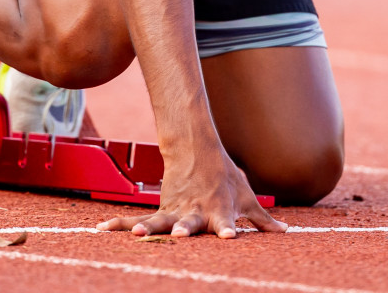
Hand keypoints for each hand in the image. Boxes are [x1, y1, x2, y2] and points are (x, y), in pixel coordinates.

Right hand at [97, 145, 286, 238]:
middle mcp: (197, 212)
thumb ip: (263, 219)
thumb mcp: (247, 197)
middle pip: (190, 222)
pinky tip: (102, 229)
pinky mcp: (160, 210)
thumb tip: (286, 232)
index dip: (227, 229)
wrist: (195, 150)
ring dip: (149, 228)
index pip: (226, 222)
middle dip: (186, 229)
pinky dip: (119, 224)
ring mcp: (176, 211)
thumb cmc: (225, 177)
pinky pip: (138, 219)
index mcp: (220, 210)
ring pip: (160, 221)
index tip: (229, 237)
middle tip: (181, 235)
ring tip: (135, 233)